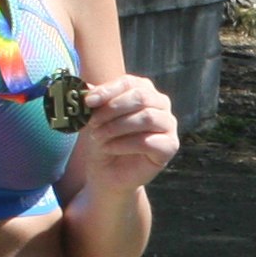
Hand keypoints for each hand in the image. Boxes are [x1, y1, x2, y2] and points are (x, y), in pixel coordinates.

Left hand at [67, 74, 178, 194]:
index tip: (88, 101)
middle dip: (112, 109)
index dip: (108, 90)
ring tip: (97, 136)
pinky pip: (148, 141)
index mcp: (144, 90)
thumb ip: (94, 101)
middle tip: (93, 122)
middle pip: (141, 97)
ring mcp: (169, 125)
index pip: (129, 83)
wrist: (108, 173)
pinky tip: (109, 148)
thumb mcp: (95, 118)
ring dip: (117, 127)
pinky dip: (124, 144)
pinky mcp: (170, 146)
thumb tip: (85, 87)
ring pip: (147, 117)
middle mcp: (161, 104)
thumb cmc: (103, 140)